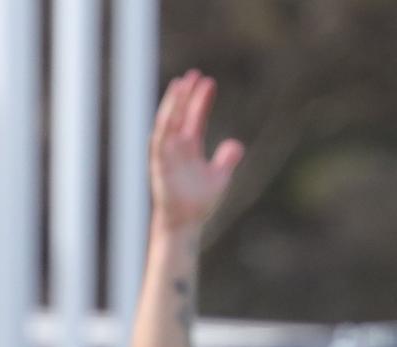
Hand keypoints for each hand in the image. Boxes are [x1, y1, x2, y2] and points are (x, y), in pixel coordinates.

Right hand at [149, 70, 243, 234]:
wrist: (186, 223)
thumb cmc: (199, 203)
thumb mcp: (219, 178)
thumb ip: (227, 159)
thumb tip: (235, 144)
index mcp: (190, 149)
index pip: (195, 118)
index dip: (201, 101)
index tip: (209, 82)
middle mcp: (177, 148)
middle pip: (181, 115)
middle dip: (188, 95)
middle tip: (196, 74)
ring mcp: (167, 154)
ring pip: (169, 122)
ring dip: (174, 103)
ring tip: (182, 83)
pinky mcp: (160, 163)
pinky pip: (160, 139)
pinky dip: (164, 123)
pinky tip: (171, 107)